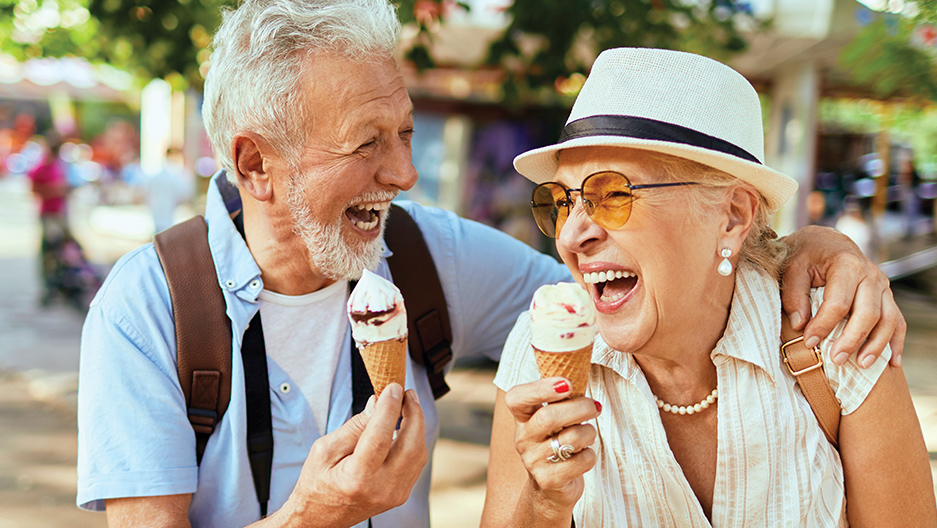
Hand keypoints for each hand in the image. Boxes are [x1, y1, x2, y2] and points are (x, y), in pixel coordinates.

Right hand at [270, 384, 425, 527]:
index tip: (394, 388)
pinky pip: (415, 463)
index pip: (381, 436)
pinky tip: (405, 427)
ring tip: (406, 405)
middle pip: (410, 445)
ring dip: (416, 426)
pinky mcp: (400, 494)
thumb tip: (377, 402)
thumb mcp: (325, 450)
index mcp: (357, 478)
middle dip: (413, 413)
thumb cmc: (316, 484)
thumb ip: (354, 426)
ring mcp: (394, 494)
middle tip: (406, 393)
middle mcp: (381, 488)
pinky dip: (413, 441)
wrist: (318, 518)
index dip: (390, 408)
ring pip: (417, 453)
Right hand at [504, 377, 600, 518]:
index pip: (516, 398)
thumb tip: (580, 369)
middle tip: (595, 406)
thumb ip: (561, 398)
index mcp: (522, 419)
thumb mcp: (554, 419)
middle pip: (549, 417)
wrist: (551, 487)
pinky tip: (583, 456)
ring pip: (570, 438)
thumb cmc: (558, 442)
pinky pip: (581, 461)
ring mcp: (533, 461)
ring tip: (588, 434)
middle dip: (579, 408)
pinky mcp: (548, 480)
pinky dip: (590, 456)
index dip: (540, 388)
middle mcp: (523, 439)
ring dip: (588, 433)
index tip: (566, 384)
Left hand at [780, 225, 905, 367]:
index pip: (838, 302)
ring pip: (888, 319)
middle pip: (868, 313)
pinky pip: (897, 321)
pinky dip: (896, 342)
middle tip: (836, 360)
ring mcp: (882, 286)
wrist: (825, 241)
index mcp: (846, 264)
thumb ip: (794, 294)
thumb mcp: (792, 267)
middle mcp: (870, 275)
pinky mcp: (886, 296)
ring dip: (877, 345)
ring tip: (861, 365)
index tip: (809, 342)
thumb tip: (800, 324)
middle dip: (852, 340)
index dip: (824, 325)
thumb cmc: (806, 255)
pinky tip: (892, 364)